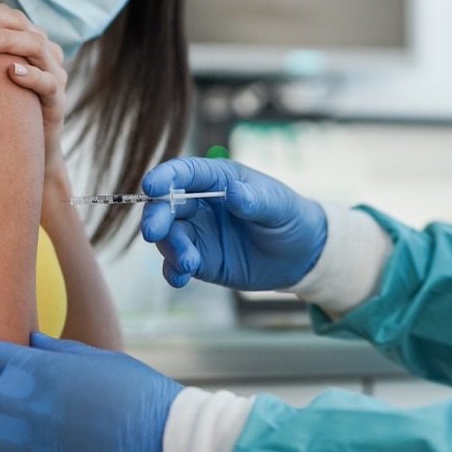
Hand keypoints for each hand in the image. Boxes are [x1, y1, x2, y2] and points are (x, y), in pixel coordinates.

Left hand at [0, 0, 67, 172]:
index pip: (7, 14)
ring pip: (37, 46)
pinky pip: (48, 83)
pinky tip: (12, 72)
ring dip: (5, 40)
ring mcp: (55, 76)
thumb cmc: (2, 109)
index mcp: (28, 41)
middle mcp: (45, 53)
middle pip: (21, 23)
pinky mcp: (58, 102)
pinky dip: (32, 76)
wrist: (30, 150)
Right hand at [141, 157, 326, 289]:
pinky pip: (177, 263)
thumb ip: (256, 200)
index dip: (166, 176)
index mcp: (219, 179)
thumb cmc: (290, 218)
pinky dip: (173, 270)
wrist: (300, 255)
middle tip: (154, 232)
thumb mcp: (280, 207)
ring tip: (188, 263)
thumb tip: (232, 192)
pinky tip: (180, 279)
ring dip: (171, 249)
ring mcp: (198, 232)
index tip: (150, 185)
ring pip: (169, 236)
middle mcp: (201, 203)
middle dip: (157, 216)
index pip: (186, 172)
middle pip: (167, 204)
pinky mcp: (199, 259)